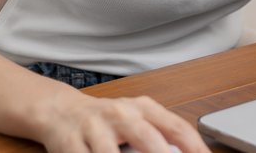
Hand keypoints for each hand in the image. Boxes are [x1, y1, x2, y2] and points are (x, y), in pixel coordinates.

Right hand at [38, 93, 209, 152]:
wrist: (61, 111)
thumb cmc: (108, 120)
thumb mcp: (137, 120)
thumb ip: (160, 135)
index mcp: (143, 108)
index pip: (177, 127)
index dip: (194, 146)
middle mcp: (120, 114)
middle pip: (148, 138)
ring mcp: (94, 128)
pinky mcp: (69, 144)